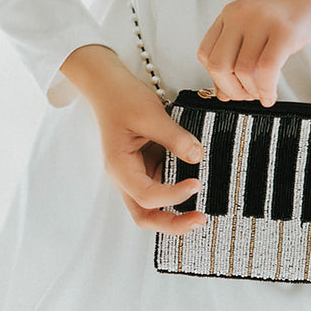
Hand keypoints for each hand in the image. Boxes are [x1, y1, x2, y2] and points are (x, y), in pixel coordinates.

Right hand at [61, 45, 208, 234]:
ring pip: (153, 207)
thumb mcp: (150, 114)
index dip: (173, 195)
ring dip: (175, 212)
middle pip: (145, 216)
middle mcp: (126, 177)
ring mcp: (135, 174)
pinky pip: (162, 187)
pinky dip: (177, 193)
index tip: (197, 183)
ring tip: (202, 210)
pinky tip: (195, 186)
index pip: (147, 196)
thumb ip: (174, 137)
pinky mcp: (146, 167)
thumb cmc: (122, 98)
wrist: (109, 86)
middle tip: (200, 219)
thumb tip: (196, 156)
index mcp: (120, 167)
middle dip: (172, 224)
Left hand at [196, 0, 310, 104]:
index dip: (216, 78)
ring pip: (242, 70)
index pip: (205, 54)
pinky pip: (266, 70)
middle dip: (231, 90)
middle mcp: (242, 15)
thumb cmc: (297, 8)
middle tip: (247, 96)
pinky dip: (266, 89)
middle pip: (219, 65)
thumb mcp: (260, 25)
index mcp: (231, 13)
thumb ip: (241, 52)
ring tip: (263, 94)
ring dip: (251, 92)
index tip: (230, 89)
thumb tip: (224, 92)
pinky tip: (271, 95)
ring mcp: (263, 22)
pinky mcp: (285, 31)